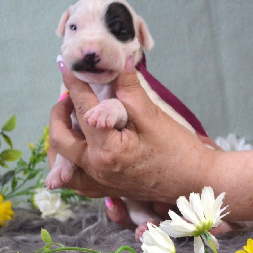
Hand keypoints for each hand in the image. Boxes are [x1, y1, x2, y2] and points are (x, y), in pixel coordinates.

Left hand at [48, 62, 215, 203]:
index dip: (74, 84)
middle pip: (60, 139)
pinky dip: (67, 164)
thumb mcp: (155, 118)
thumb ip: (131, 90)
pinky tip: (77, 150)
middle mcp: (96, 169)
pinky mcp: (105, 189)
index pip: (83, 109)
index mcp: (107, 150)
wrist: (193, 182)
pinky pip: (74, 181)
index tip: (66, 66)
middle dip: (59, 112)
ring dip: (59, 138)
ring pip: (60, 163)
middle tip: (70, 97)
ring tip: (70, 121)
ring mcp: (98, 183)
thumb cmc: (178, 152)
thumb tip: (120, 63)